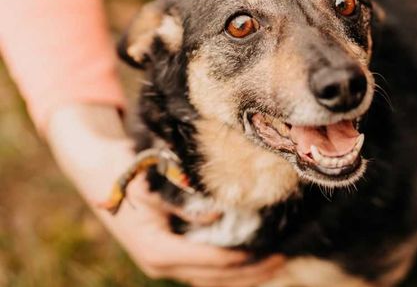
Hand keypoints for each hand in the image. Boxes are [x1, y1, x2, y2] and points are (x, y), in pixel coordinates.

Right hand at [47, 104, 283, 286]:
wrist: (101, 173)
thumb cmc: (130, 173)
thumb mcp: (153, 183)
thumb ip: (184, 201)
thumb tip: (217, 214)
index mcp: (158, 249)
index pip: (210, 262)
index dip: (242, 260)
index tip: (271, 252)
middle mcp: (161, 263)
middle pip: (215, 278)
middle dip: (251, 273)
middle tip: (283, 260)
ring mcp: (164, 263)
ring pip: (210, 279)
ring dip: (242, 276)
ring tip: (274, 264)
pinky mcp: (168, 256)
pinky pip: (202, 271)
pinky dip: (226, 271)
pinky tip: (249, 262)